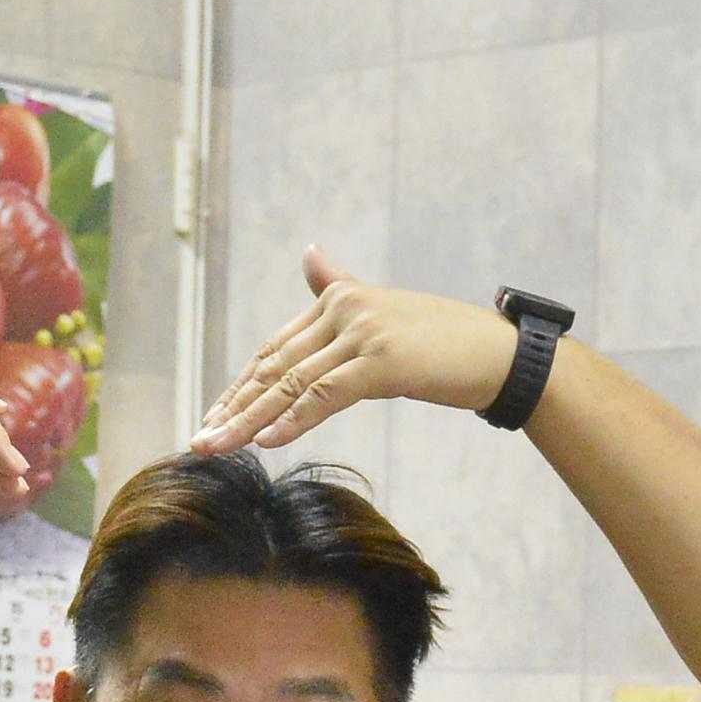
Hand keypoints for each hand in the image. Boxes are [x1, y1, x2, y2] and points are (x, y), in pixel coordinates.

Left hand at [195, 245, 523, 453]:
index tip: (213, 418)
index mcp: (338, 300)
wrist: (500, 353)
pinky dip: (293, 418)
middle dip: (233, 407)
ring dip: (249, 420)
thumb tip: (309, 254)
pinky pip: (325, 394)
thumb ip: (339, 286)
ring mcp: (362, 332)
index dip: (240, 387)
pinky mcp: (382, 360)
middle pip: (274, 366)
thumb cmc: (446, 341)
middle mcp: (343, 309)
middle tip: (200, 441)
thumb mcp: (385, 312)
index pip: (275, 350)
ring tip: (218, 447)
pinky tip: (266, 441)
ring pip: (291, 383)